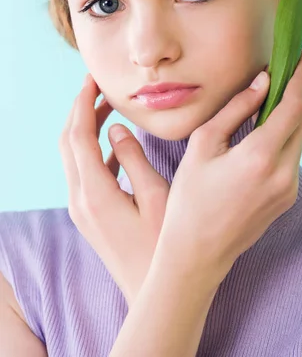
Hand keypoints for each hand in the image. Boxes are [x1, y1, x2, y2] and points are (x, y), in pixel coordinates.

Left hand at [59, 74, 169, 306]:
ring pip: (72, 157)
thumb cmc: (164, 246)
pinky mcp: (89, 216)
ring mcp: (82, 210)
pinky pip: (83, 173)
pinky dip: (92, 150)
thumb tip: (118, 129)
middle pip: (68, 143)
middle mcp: (80, 200)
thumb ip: (134, 159)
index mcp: (94, 193)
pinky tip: (115, 143)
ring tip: (108, 107)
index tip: (93, 79)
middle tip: (97, 86)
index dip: (84, 103)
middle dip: (79, 110)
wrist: (157, 292)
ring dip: (85, 128)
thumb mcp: (157, 197)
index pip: (78, 135)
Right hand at [154, 48, 301, 285]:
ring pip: (300, 137)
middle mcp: (283, 172)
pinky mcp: (288, 198)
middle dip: (298, 92)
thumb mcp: (203, 144)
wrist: (197, 252)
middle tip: (284, 72)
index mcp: (260, 156)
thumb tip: (262, 82)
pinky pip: (293, 157)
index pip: (294, 105)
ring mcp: (289, 188)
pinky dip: (284, 137)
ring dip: (291, 115)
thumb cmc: (190, 197)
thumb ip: (236, 109)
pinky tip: (263, 133)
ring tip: (269, 101)